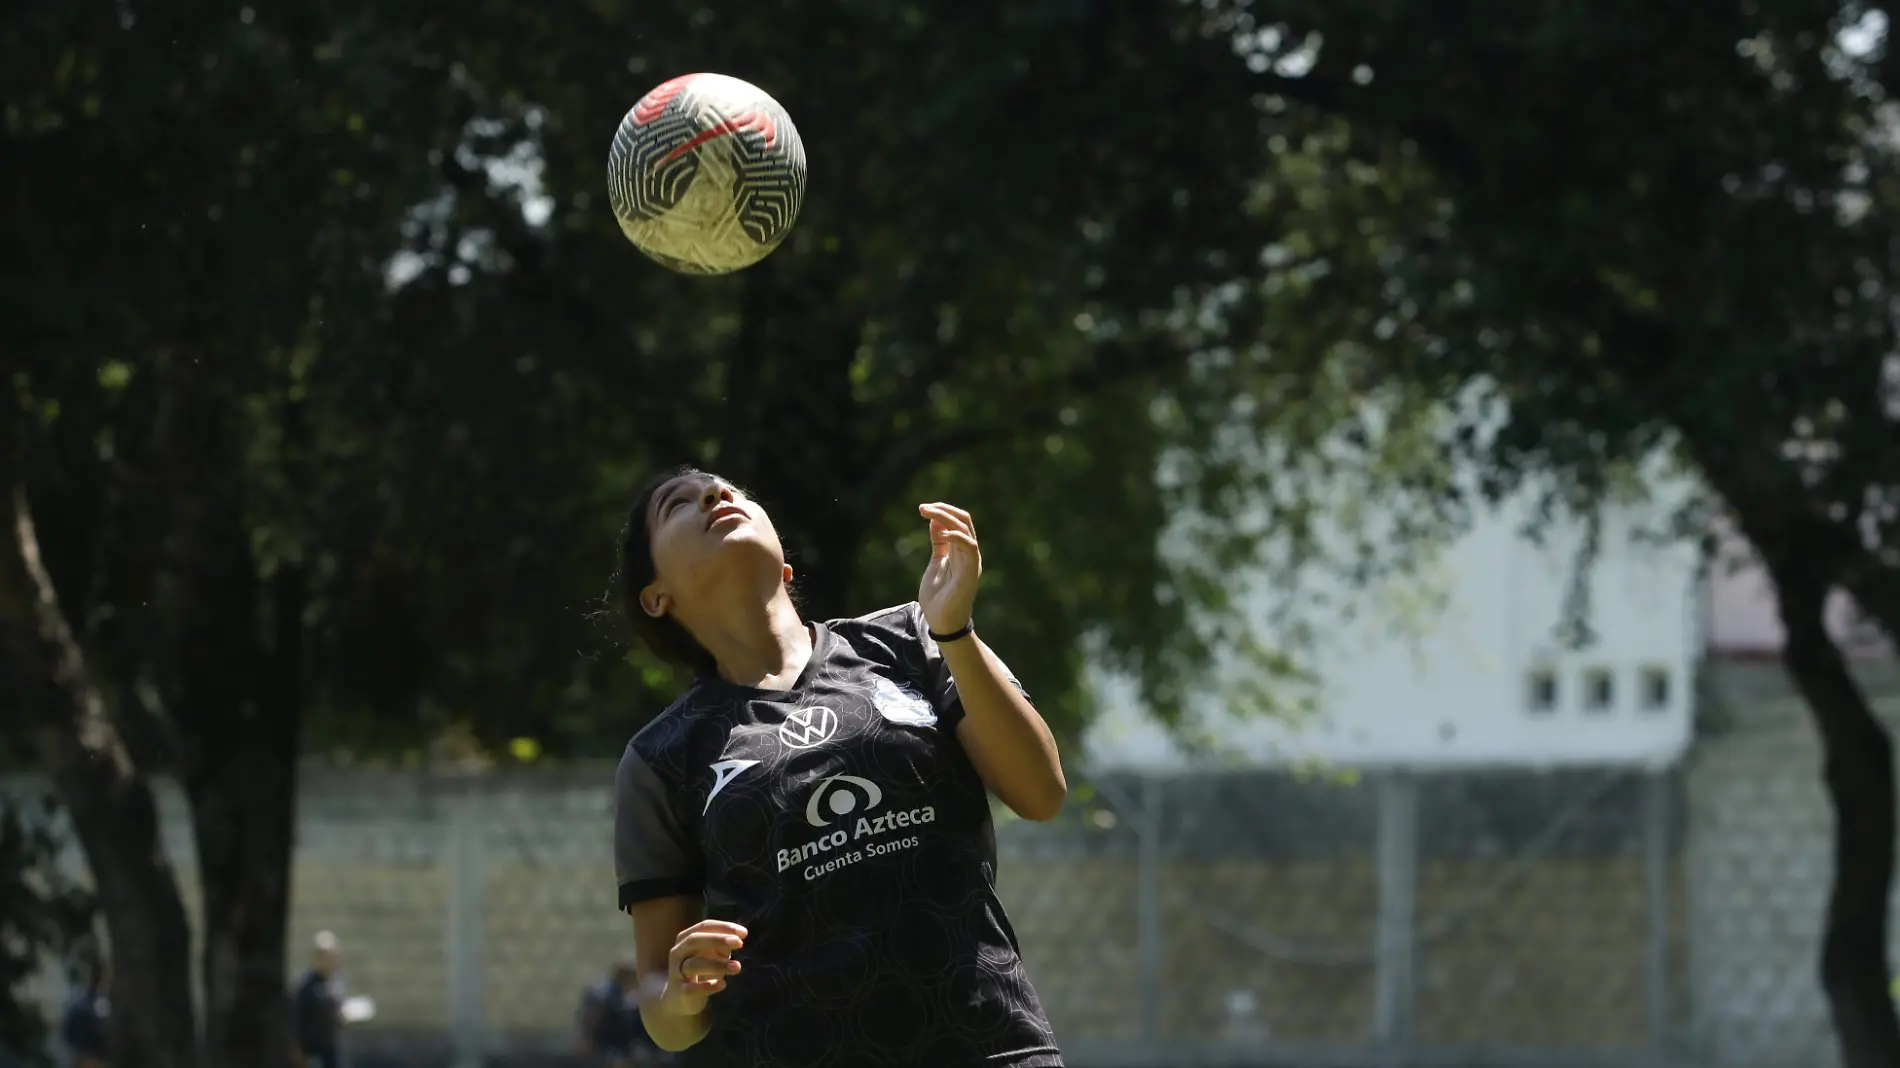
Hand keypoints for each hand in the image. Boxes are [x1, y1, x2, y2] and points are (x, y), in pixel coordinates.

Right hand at [659, 920, 745, 1015]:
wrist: (680, 1000)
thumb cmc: (701, 971)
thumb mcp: (713, 955)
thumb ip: (723, 945)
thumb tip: (737, 939)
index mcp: (686, 938)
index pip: (704, 926)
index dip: (724, 927)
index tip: (744, 933)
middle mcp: (678, 952)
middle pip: (694, 940)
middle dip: (717, 939)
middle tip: (739, 943)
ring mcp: (677, 972)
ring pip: (694, 964)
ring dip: (717, 964)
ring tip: (737, 967)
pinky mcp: (680, 992)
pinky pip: (691, 988)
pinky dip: (707, 986)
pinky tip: (722, 984)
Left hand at [917, 503, 980, 636]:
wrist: (942, 622)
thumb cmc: (939, 596)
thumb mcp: (936, 563)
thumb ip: (938, 543)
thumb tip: (934, 521)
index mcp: (961, 550)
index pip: (958, 521)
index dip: (943, 511)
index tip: (923, 508)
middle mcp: (969, 553)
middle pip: (964, 520)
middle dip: (944, 509)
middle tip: (923, 507)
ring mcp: (971, 562)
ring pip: (965, 529)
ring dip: (947, 518)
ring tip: (928, 513)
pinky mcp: (971, 572)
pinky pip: (970, 547)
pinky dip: (958, 536)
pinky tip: (942, 534)